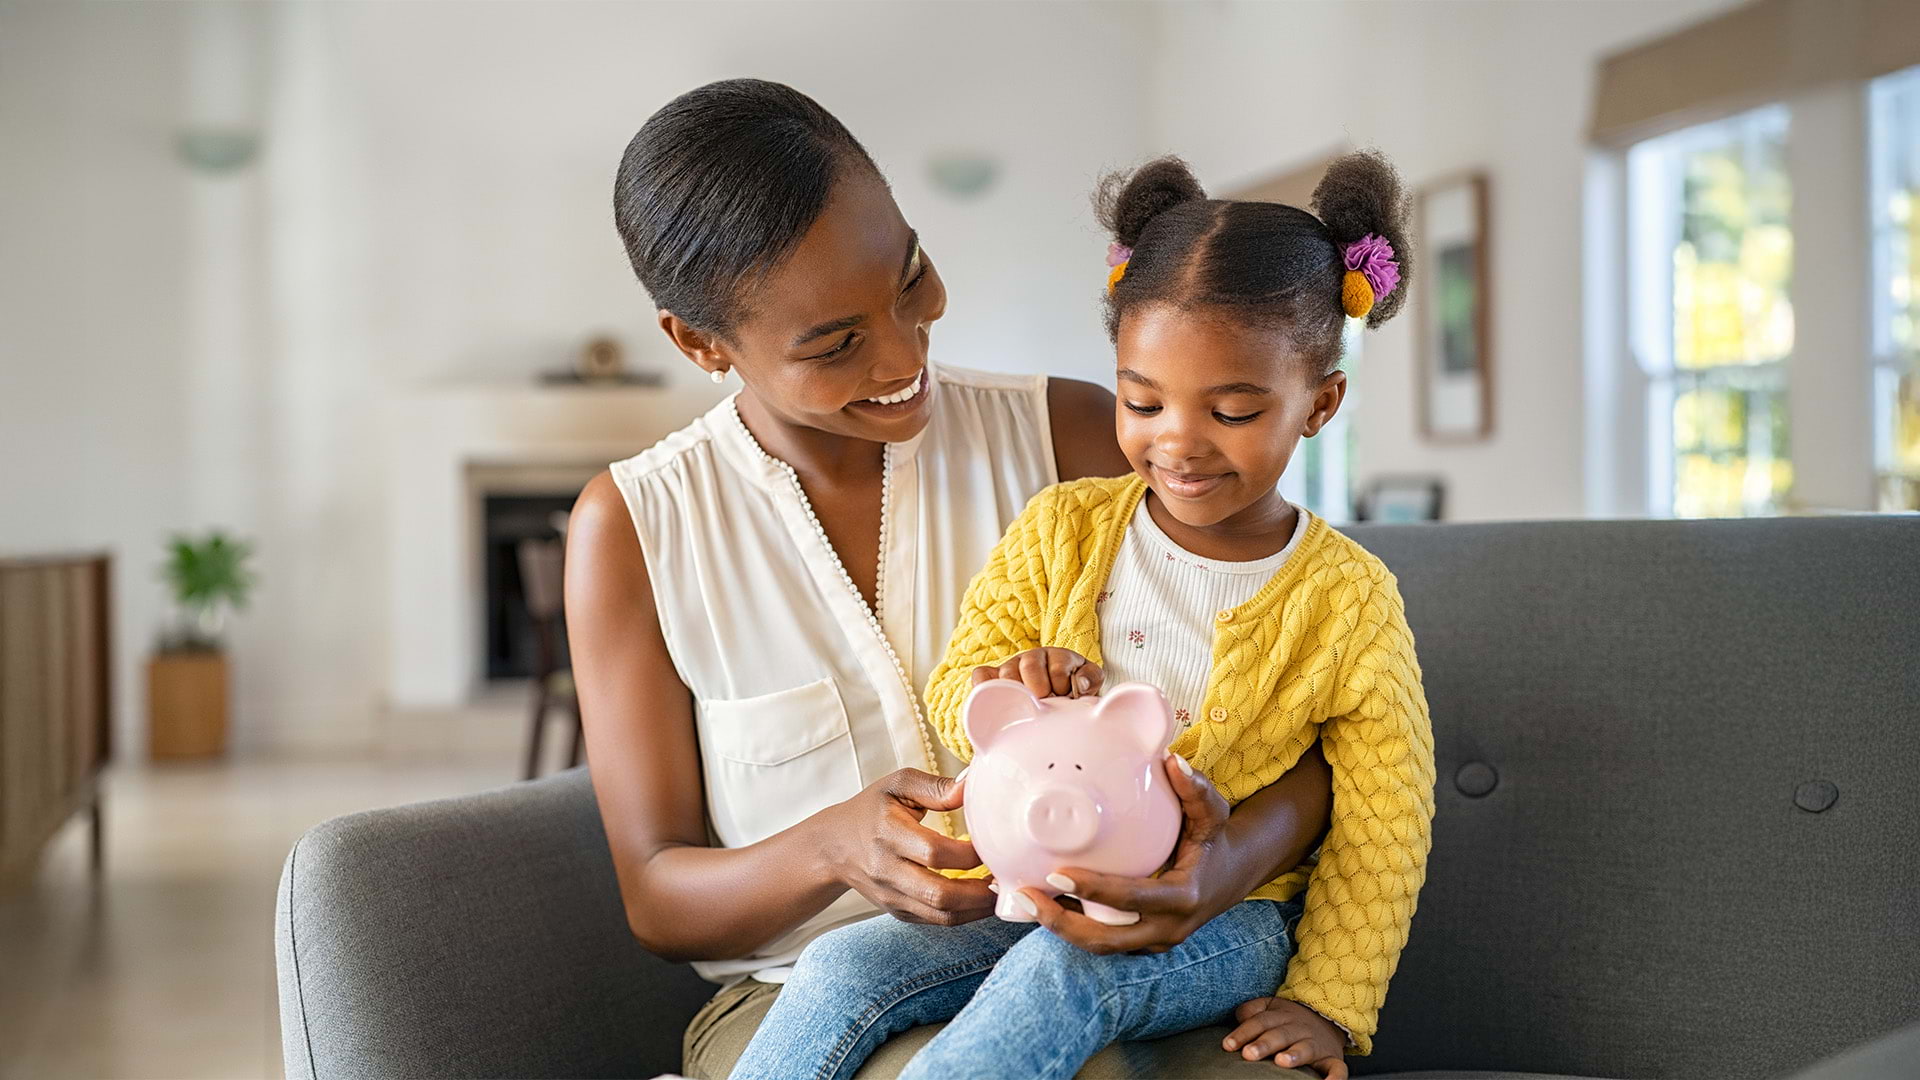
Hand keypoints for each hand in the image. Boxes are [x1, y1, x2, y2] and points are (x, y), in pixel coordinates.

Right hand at [818, 769, 995, 925]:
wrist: (834, 847)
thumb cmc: (871, 809)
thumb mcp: (897, 785)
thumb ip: (935, 787)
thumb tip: (972, 785)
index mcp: (887, 834)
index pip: (933, 852)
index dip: (969, 853)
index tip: (993, 843)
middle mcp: (887, 870)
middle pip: (939, 893)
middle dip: (980, 890)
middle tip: (1007, 876)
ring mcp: (892, 896)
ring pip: (941, 915)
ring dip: (978, 908)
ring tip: (1001, 890)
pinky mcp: (898, 912)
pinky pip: (937, 921)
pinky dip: (965, 915)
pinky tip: (982, 899)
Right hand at [971, 648, 1102, 698]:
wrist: (1055, 708)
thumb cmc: (1072, 694)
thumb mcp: (1088, 684)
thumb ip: (1090, 679)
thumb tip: (1079, 684)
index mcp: (1057, 657)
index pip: (1057, 666)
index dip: (1062, 686)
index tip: (1065, 699)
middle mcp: (1032, 658)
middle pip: (1029, 666)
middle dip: (1040, 690)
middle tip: (1045, 704)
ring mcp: (1010, 668)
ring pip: (1006, 674)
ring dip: (1018, 693)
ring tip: (1027, 708)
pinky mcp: (992, 679)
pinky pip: (981, 677)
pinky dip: (985, 687)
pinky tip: (998, 701)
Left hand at [1015, 752, 1233, 953]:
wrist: (1234, 873)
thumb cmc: (1216, 838)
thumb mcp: (1212, 812)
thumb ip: (1194, 788)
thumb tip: (1171, 760)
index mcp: (1183, 897)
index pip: (1131, 899)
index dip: (1093, 890)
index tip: (1056, 873)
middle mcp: (1169, 929)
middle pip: (1107, 941)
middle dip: (1062, 923)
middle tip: (1026, 894)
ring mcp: (1156, 941)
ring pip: (1102, 947)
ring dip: (1062, 928)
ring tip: (1027, 899)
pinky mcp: (1145, 943)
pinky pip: (1106, 942)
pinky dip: (1076, 927)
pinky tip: (1047, 903)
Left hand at [1222, 997, 1347, 1076]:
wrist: (1328, 1019)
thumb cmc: (1289, 1020)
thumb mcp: (1270, 1008)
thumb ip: (1252, 1011)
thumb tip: (1239, 1017)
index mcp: (1281, 1016)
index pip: (1260, 1022)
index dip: (1243, 1033)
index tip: (1228, 1045)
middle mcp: (1299, 1029)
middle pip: (1280, 1035)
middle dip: (1264, 1044)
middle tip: (1248, 1054)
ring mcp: (1316, 1044)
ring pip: (1306, 1048)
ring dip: (1294, 1055)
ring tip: (1281, 1062)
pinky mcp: (1332, 1059)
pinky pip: (1337, 1069)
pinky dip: (1335, 1077)